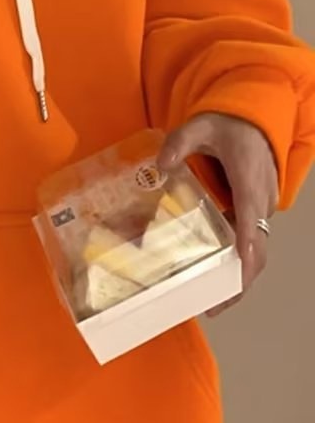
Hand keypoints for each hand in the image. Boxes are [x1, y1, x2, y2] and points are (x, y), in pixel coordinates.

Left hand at [156, 111, 278, 315]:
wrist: (254, 117)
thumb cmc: (228, 124)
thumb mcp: (199, 126)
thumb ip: (178, 144)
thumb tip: (159, 166)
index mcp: (248, 179)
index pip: (250, 216)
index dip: (246, 243)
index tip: (239, 269)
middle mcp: (261, 198)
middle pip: (259, 246)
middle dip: (241, 279)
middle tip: (214, 304)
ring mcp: (263, 205)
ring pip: (258, 247)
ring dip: (240, 274)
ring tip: (213, 299)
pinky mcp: (258, 209)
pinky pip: (253, 238)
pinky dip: (240, 259)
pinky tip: (217, 272)